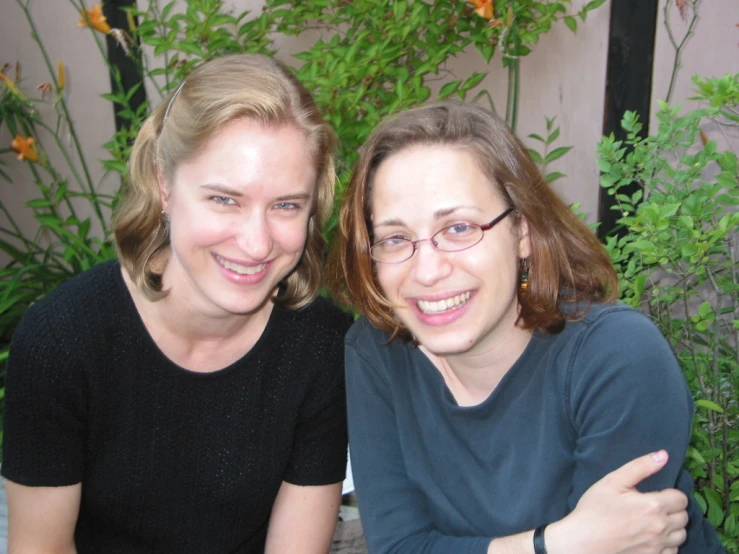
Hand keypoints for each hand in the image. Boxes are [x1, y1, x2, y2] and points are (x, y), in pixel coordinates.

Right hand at [545, 451, 688, 553]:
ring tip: (654, 521)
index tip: (657, 494)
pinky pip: (673, 551)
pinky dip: (667, 544)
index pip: (681, 498)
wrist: (582, 541)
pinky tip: (652, 537)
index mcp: (653, 506)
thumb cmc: (594, 510)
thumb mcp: (613, 481)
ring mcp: (657, 546)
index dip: (671, 493)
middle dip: (673, 509)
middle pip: (684, 517)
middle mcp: (660, 528)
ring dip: (673, 527)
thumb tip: (663, 455)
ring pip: (681, 535)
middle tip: (654, 506)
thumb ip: (640, 467)